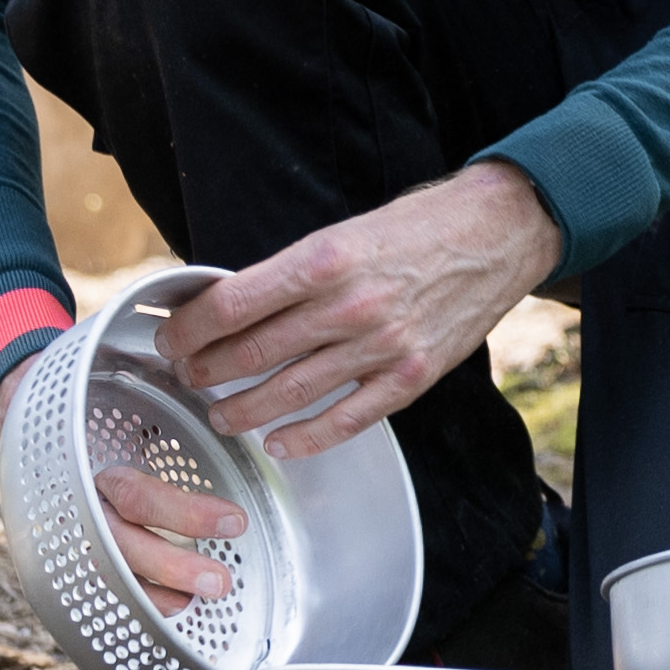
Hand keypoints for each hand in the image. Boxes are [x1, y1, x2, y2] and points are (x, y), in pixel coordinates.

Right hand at [0, 358, 251, 616]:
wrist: (21, 401)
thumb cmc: (85, 395)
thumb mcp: (113, 386)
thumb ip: (157, 392)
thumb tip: (218, 377)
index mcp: (82, 459)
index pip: (133, 496)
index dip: (186, 514)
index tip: (236, 524)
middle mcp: (70, 500)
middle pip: (120, 544)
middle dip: (172, 566)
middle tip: (221, 582)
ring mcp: (65, 526)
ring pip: (109, 568)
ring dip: (159, 589)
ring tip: (207, 596)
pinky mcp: (64, 544)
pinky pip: (99, 580)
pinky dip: (135, 598)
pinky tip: (173, 608)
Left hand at [157, 163, 562, 461]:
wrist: (498, 232)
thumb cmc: (418, 228)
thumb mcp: (343, 232)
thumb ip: (291, 273)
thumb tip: (227, 306)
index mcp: (326, 259)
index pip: (232, 305)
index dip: (188, 329)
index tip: (170, 338)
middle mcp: (350, 305)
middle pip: (251, 354)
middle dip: (205, 370)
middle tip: (186, 376)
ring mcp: (382, 346)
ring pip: (288, 394)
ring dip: (241, 410)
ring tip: (220, 413)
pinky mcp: (411, 376)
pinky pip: (345, 421)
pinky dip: (303, 438)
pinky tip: (278, 441)